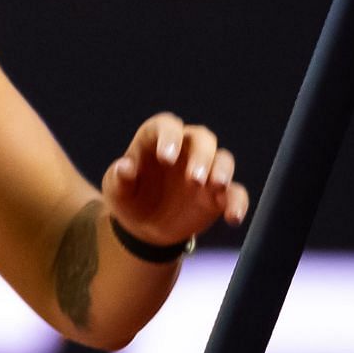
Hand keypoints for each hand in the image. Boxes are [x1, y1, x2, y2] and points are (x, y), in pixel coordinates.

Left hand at [102, 112, 249, 248]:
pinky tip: (233, 217)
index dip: (168, 137)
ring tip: (216, 186)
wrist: (143, 226)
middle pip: (202, 138)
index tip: (166, 158)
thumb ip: (119, 179)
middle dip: (201, 155)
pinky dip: (238, 203)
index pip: (166, 126)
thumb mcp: (116, 191)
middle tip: (194, 178)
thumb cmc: (128, 199)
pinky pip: (235, 193)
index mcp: (155, 142)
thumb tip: (124, 167)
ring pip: (223, 159)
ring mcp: (204, 170)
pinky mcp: (219, 194)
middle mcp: (184, 150)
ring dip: (222, 171)